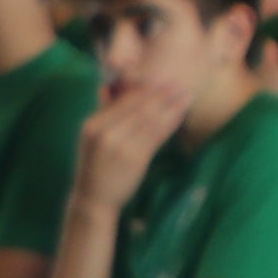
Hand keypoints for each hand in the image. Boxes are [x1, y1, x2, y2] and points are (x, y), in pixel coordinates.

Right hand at [65, 81, 174, 209]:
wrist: (93, 197)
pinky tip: (181, 114)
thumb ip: (101, 113)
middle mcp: (104, 133)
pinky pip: (156, 136)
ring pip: (150, 120)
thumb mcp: (91, 138)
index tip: (162, 80)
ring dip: (171, 106)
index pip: (123, 102)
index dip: (145, 90)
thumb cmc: (95, 165)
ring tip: (186, 95)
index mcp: (92, 125)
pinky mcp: (134, 158)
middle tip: (180, 83)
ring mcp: (120, 145)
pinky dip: (170, 123)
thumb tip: (105, 87)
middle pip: (139, 109)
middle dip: (162, 94)